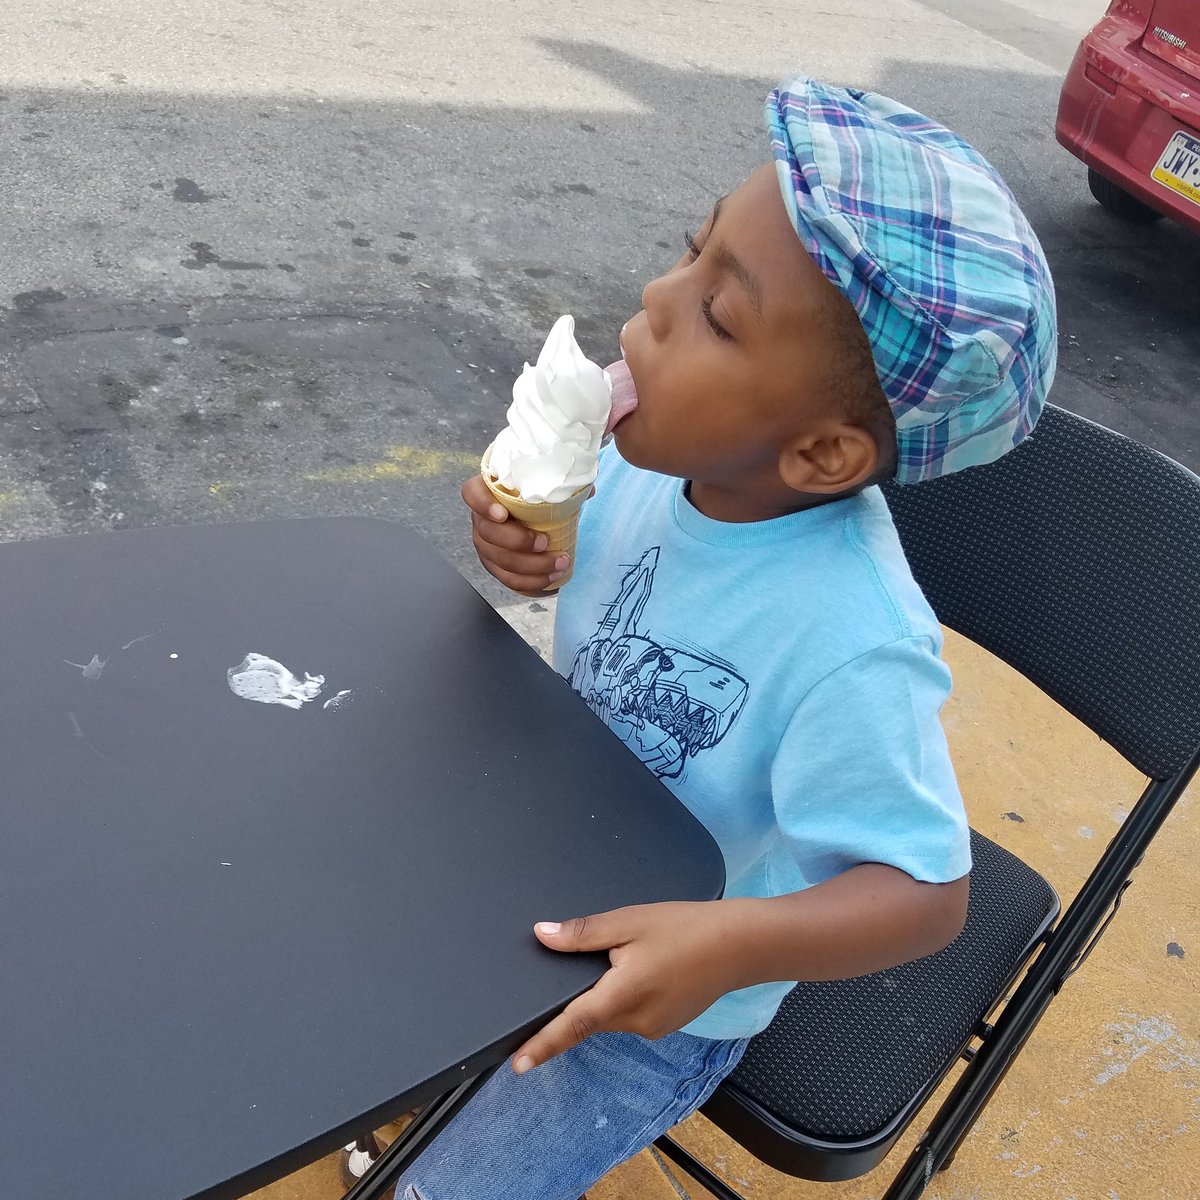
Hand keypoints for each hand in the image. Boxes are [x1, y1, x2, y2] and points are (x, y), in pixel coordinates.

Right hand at [462, 474, 570, 595]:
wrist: (542, 522)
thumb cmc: (543, 500)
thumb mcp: (553, 488)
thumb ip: (565, 486)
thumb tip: (588, 492)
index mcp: (490, 492)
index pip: (472, 493)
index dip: (482, 504)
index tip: (502, 514)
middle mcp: (482, 519)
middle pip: (487, 533)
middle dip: (518, 541)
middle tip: (545, 542)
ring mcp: (486, 545)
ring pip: (498, 560)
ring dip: (531, 566)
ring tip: (560, 563)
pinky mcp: (496, 566)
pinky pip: (509, 579)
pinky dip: (531, 582)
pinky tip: (552, 578)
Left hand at [511, 901, 739, 1073]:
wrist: (741, 945)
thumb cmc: (686, 928)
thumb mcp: (630, 921)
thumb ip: (583, 933)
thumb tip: (542, 935)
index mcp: (622, 996)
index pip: (571, 1026)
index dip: (542, 1045)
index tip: (516, 1065)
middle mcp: (636, 1021)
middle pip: (591, 1016)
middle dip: (581, 997)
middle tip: (597, 961)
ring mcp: (653, 1027)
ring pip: (612, 1014)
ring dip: (607, 994)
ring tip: (630, 956)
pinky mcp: (666, 1024)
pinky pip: (632, 1014)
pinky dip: (626, 997)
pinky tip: (645, 968)